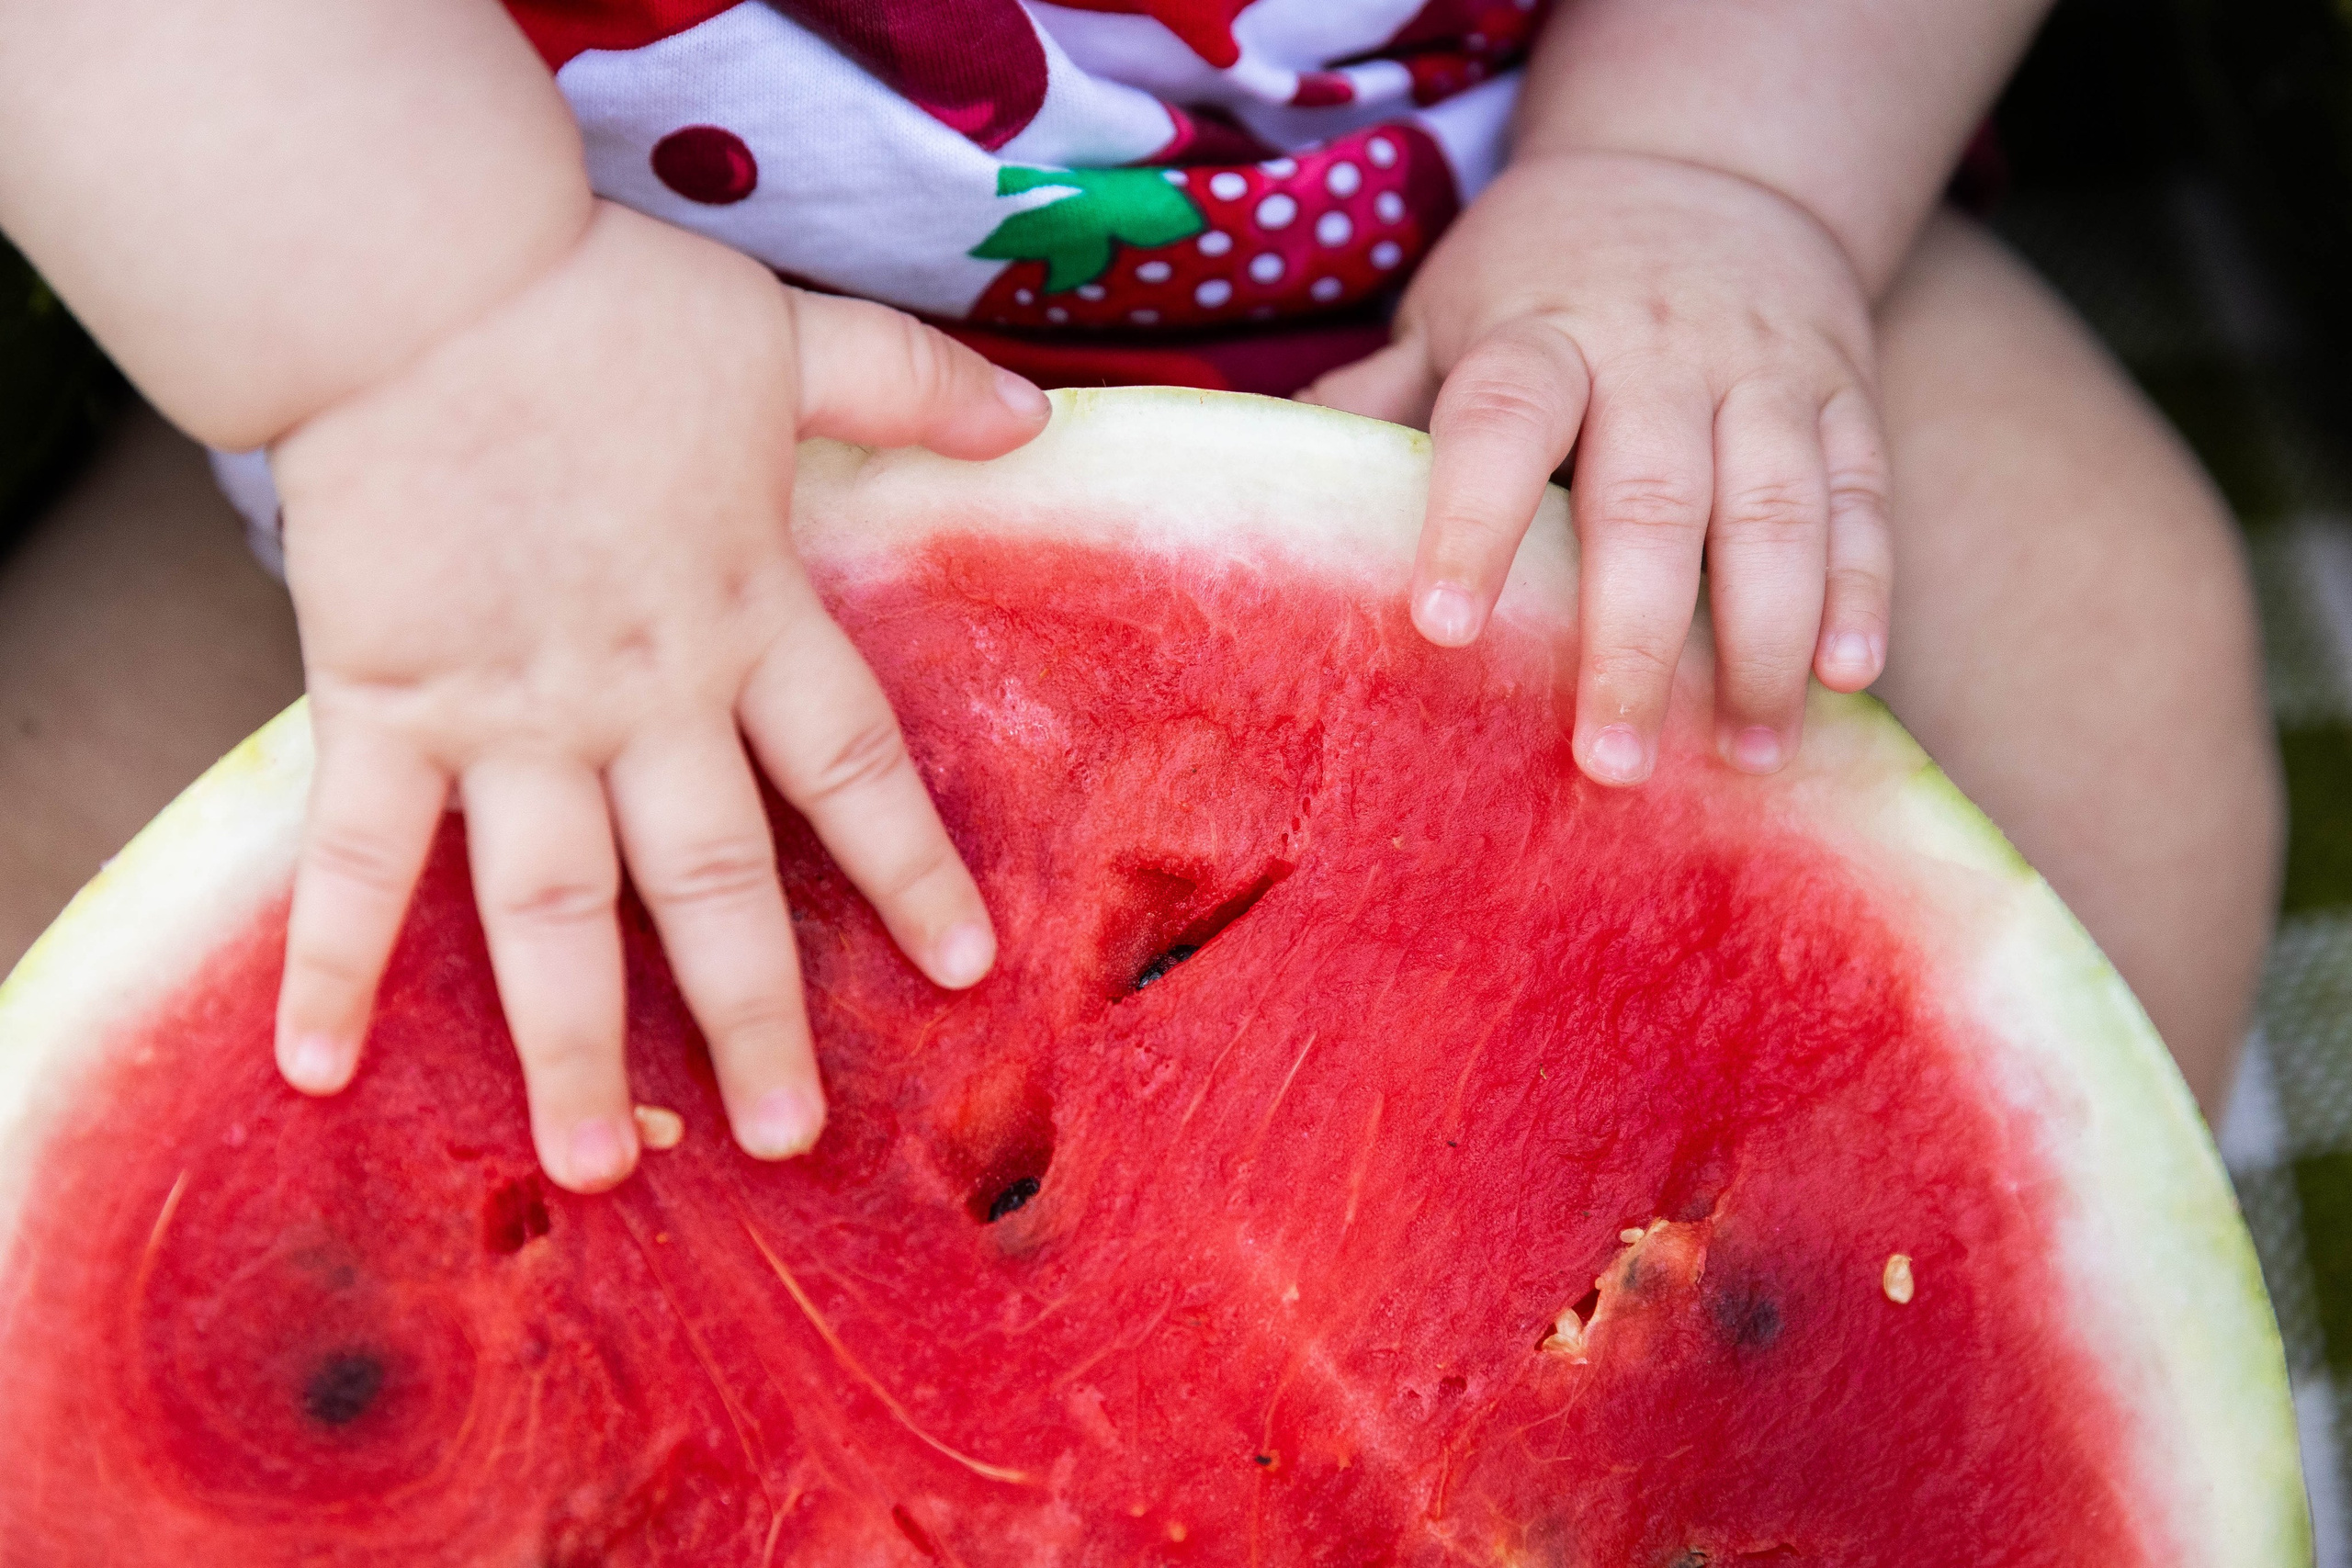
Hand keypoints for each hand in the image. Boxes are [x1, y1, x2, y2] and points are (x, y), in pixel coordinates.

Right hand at [268, 201, 1050, 1191]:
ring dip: (572, 1046)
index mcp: (750, 620)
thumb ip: (911, 386)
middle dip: (755, 1017)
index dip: (912, 873)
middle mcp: (645, 697)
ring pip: (554, 911)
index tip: (961, 969)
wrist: (424, 275)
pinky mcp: (385, 702)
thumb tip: (1037, 416)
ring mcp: (513, 715)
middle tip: (791, 1138)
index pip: (855, 774)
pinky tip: (317, 1067)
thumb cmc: (610, 308)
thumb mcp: (791, 338)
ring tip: (592, 1170)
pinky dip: (334, 958)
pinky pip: (362, 855)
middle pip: (716, 884)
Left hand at [1304, 151, 1891, 783]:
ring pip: (1773, 508)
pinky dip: (1863, 585)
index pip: (1502, 425)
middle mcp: (1657, 350)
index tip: (1445, 631)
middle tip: (1614, 763)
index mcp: (1538, 334)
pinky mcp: (1842, 394)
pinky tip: (1850, 677)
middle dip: (1636, 639)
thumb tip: (1259, 492)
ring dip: (1765, 638)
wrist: (1704, 166)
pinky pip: (1862, 494)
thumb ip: (1381, 400)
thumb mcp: (1450, 312)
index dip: (1474, 524)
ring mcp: (1761, 372)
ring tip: (1747, 752)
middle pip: (1649, 501)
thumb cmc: (1541, 278)